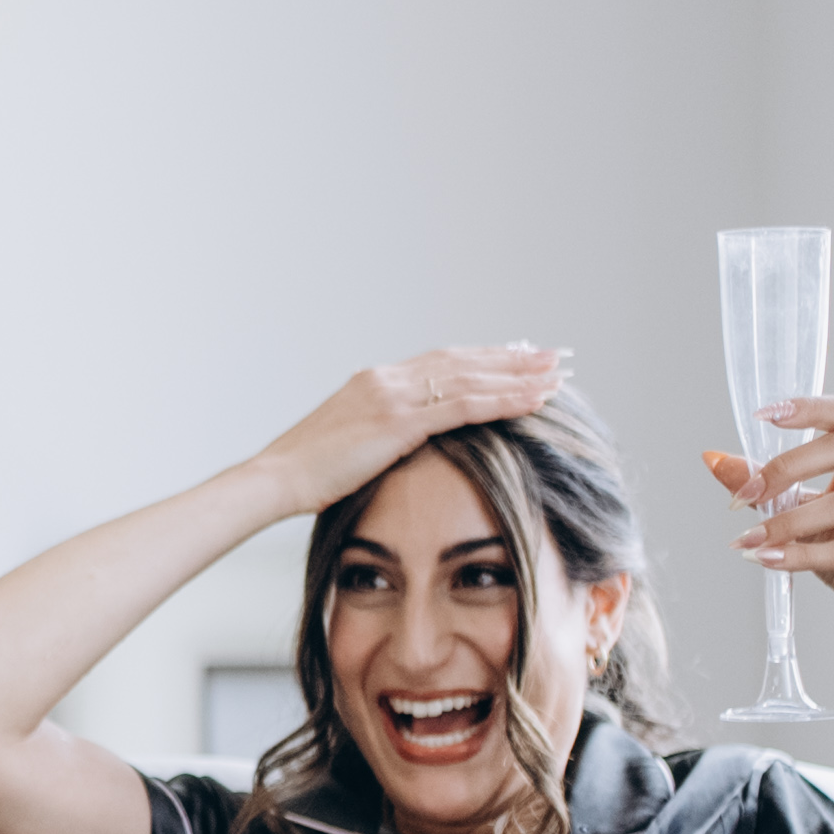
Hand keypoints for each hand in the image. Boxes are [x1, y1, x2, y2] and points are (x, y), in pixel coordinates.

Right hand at [258, 343, 571, 517]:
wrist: (276, 478)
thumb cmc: (306, 475)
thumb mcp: (348, 446)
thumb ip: (378, 436)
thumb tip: (397, 446)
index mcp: (375, 381)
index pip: (441, 362)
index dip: (483, 360)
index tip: (517, 358)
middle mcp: (387, 378)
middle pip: (463, 361)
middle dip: (512, 358)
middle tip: (553, 354)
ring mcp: (393, 394)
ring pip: (471, 377)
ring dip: (519, 374)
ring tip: (558, 371)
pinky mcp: (399, 419)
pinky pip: (465, 404)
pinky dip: (504, 398)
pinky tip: (534, 398)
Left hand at [706, 395, 833, 637]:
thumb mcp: (804, 511)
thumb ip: (767, 484)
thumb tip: (714, 460)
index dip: (808, 408)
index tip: (762, 416)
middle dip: (786, 468)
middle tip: (744, 494)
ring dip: (786, 523)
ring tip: (748, 540)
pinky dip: (802, 556)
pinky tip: (769, 560)